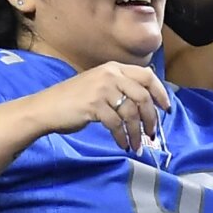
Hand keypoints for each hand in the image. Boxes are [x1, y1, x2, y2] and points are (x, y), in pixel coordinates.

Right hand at [33, 60, 170, 151]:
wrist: (46, 108)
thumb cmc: (73, 99)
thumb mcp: (99, 85)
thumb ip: (120, 87)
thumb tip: (147, 102)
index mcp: (113, 68)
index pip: (147, 76)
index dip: (160, 93)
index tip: (166, 109)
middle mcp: (110, 75)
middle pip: (143, 97)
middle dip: (151, 119)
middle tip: (152, 134)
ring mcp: (102, 89)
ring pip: (131, 113)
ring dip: (137, 133)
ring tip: (136, 145)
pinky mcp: (94, 105)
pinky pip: (116, 124)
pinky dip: (122, 137)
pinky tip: (122, 144)